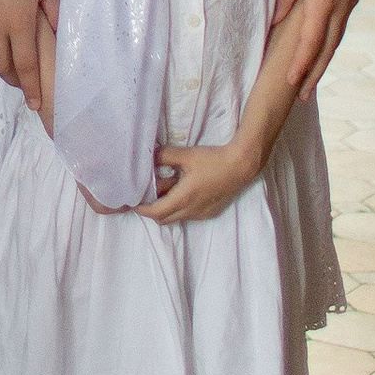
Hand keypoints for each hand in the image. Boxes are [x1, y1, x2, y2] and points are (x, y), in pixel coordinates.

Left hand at [140, 135, 258, 224]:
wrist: (241, 166)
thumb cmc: (213, 160)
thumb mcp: (186, 155)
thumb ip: (164, 156)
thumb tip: (148, 155)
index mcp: (183, 198)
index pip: (156, 212)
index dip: (142, 209)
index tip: (133, 202)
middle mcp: (192, 211)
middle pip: (164, 219)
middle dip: (152, 210)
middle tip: (145, 196)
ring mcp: (202, 214)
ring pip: (177, 218)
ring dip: (167, 209)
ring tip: (165, 190)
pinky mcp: (211, 212)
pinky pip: (189, 216)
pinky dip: (180, 209)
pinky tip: (182, 192)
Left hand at [273, 0, 374, 90]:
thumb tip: (273, 21)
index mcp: (323, 1)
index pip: (310, 42)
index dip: (300, 65)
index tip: (290, 82)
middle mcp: (340, 8)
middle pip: (326, 50)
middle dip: (313, 74)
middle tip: (301, 96)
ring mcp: (349, 5)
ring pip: (335, 42)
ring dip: (323, 63)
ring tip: (311, 82)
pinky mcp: (352, 0)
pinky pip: (339, 30)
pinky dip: (330, 47)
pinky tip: (323, 52)